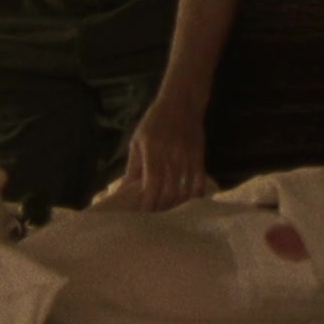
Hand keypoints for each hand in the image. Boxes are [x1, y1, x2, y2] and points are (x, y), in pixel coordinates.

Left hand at [124, 96, 211, 211]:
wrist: (181, 103)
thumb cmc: (154, 122)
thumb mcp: (138, 141)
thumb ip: (133, 166)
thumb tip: (125, 190)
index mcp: (152, 151)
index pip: (151, 183)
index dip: (148, 202)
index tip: (143, 216)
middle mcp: (171, 155)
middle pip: (168, 189)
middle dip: (161, 207)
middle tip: (156, 220)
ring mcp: (187, 156)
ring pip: (184, 188)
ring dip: (177, 204)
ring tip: (170, 216)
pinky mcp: (199, 156)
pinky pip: (199, 180)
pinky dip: (195, 194)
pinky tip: (190, 204)